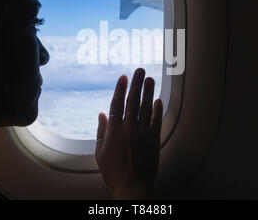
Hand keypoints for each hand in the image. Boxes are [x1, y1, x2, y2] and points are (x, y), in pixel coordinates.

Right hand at [95, 68, 162, 198]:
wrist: (133, 187)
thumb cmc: (114, 172)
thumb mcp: (100, 153)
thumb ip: (102, 131)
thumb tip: (101, 114)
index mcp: (114, 131)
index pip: (117, 104)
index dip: (120, 89)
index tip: (123, 77)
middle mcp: (129, 129)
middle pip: (133, 101)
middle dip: (136, 84)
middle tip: (140, 70)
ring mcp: (143, 133)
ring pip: (146, 108)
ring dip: (148, 92)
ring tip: (150, 79)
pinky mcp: (154, 140)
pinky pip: (156, 121)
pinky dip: (157, 110)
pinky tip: (158, 100)